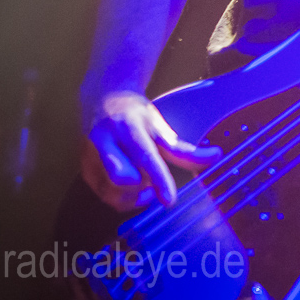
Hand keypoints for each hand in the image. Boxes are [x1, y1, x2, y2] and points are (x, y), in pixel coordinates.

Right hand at [82, 91, 219, 211]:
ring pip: (111, 191)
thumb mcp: (159, 125)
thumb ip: (183, 148)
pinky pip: (103, 195)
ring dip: (132, 198)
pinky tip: (132, 189)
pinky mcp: (83, 169)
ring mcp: (89, 156)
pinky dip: (121, 198)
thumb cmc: (135, 114)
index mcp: (128, 126)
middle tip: (153, 193)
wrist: (100, 99)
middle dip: (137, 192)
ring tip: (145, 187)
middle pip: (119, 177)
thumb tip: (216, 157)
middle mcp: (104, 140)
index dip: (158, 179)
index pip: (145, 156)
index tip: (169, 200)